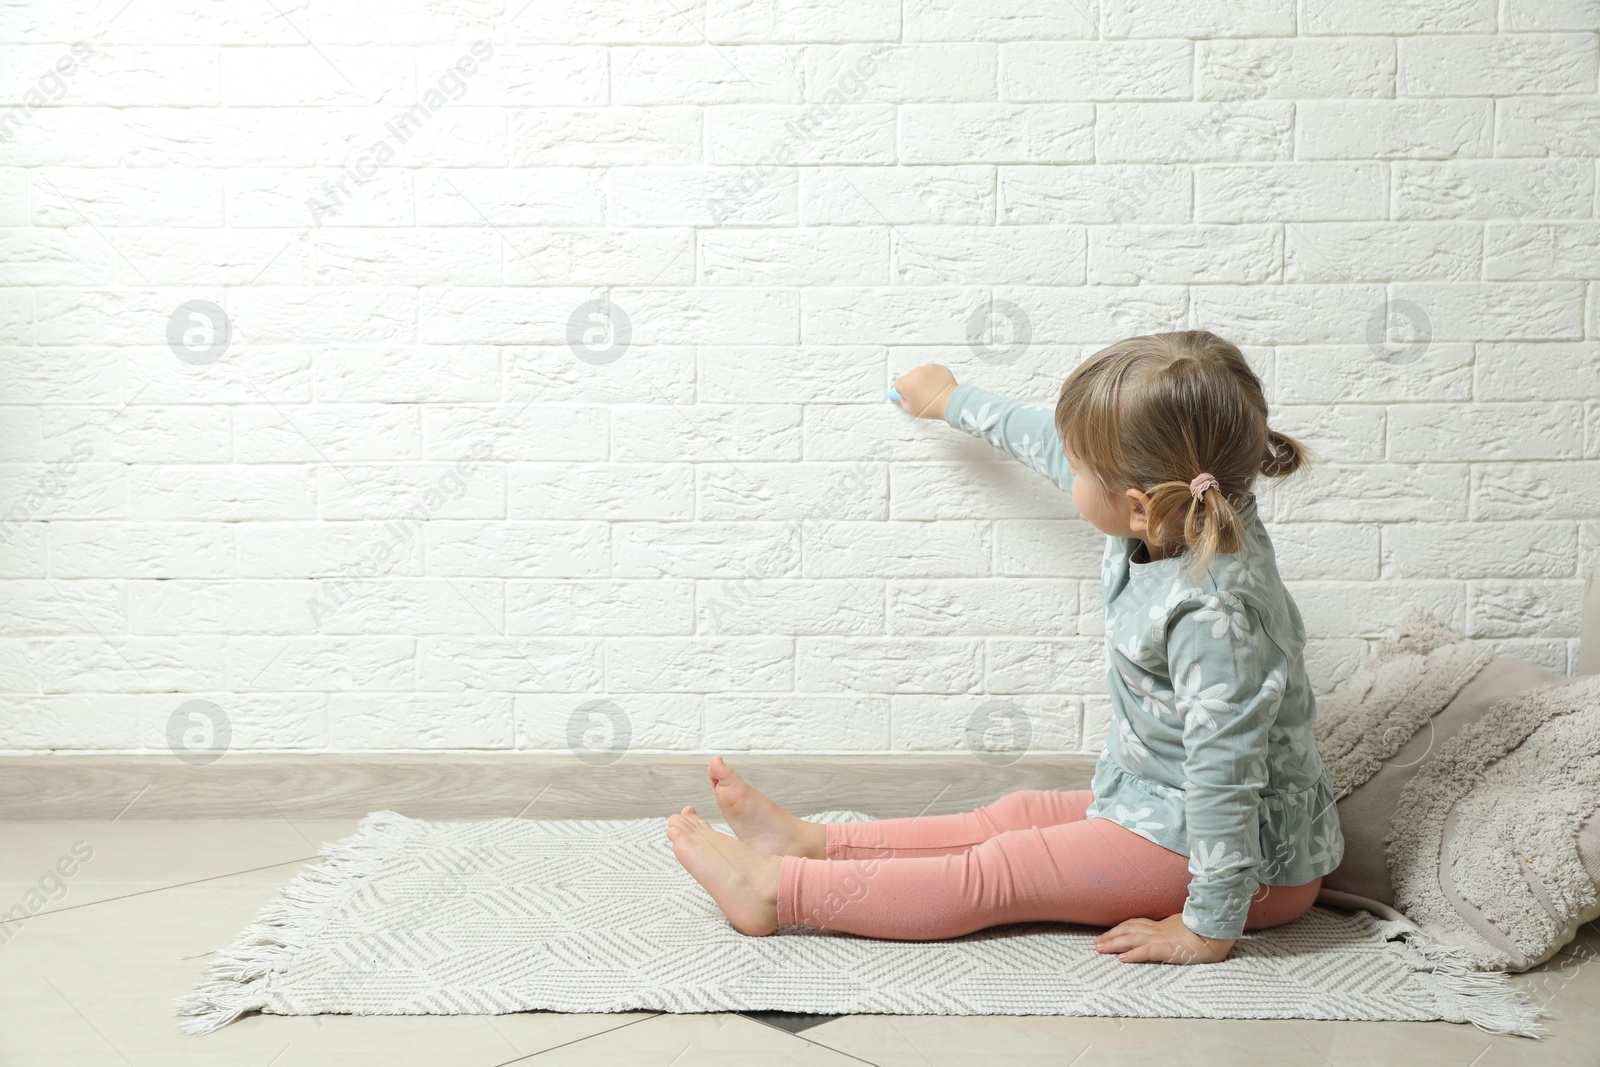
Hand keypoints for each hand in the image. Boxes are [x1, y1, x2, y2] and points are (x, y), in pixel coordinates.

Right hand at [892, 364, 957, 420]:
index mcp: (906, 383)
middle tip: (922, 395)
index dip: (902, 390)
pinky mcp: (938, 367)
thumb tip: (904, 396)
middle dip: (914, 384)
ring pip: (921, 374)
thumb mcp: (911, 410)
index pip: (898, 383)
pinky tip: (938, 386)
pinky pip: (932, 371)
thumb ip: (904, 401)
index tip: (907, 394)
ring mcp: (927, 368)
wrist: (950, 402)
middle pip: (910, 377)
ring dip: (924, 380)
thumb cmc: (931, 407)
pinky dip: (934, 377)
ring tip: (932, 391)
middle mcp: (915, 372)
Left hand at [1094, 914, 1234, 964]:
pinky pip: (1147, 951)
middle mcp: (1159, 930)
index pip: (1137, 923)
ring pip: (1132, 938)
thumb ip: (1175, 930)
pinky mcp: (1168, 948)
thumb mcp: (1186, 928)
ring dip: (1114, 943)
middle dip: (1111, 935)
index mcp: (1163, 925)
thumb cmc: (1207, 931)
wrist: (1219, 931)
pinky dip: (1133, 954)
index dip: (1121, 928)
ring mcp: (1163, 938)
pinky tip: (1122, 959)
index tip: (1109, 932)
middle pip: (1129, 929)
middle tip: (1096, 942)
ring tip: (1100, 948)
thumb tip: (1170, 936)